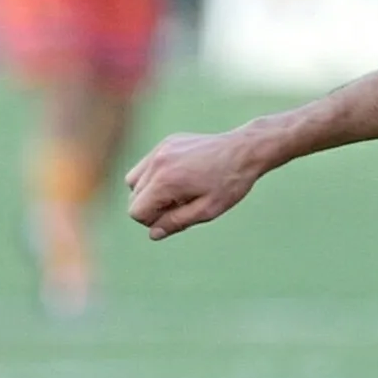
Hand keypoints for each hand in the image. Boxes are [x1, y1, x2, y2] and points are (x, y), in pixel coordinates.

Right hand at [126, 128, 270, 238]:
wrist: (244, 150)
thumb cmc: (230, 183)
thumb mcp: (208, 210)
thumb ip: (177, 222)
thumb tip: (153, 234)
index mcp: (165, 181)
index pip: (136, 211)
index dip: (153, 221)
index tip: (176, 216)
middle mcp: (157, 163)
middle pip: (133, 198)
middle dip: (152, 207)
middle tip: (182, 205)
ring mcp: (159, 150)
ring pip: (134, 181)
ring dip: (150, 192)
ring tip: (178, 193)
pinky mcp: (165, 143)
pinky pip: (146, 166)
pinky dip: (155, 176)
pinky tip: (180, 177)